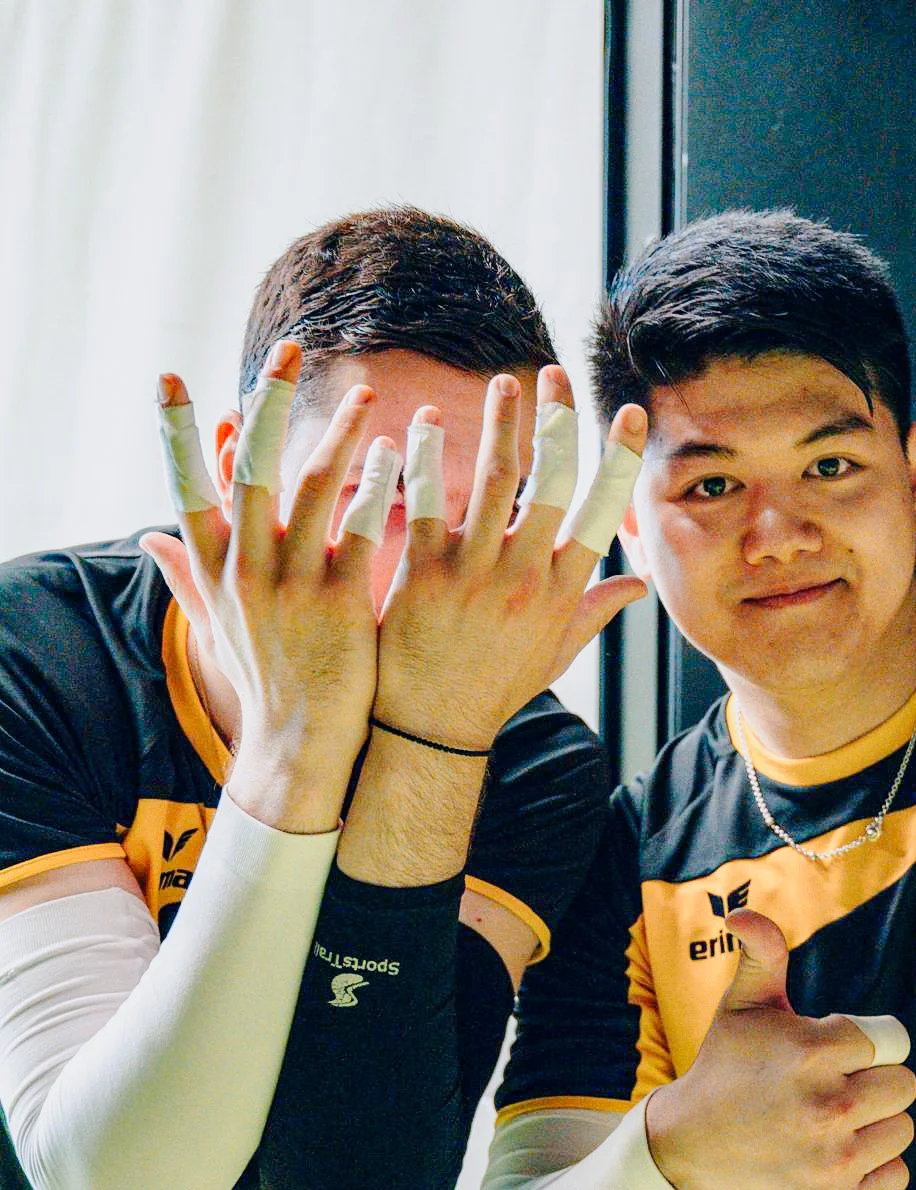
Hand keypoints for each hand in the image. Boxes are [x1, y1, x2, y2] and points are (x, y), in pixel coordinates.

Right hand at [142, 342, 379, 830]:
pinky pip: (361, 527)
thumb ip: (186, 574)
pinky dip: (377, 485)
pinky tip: (397, 452)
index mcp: (215, 569)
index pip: (186, 486)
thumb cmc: (267, 677)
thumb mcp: (217, 624)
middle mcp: (246, 570)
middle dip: (268, 402)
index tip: (170, 377)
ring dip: (338, 432)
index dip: (176, 433)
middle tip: (288, 347)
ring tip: (367, 393)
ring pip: (311, 487)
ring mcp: (293, 585)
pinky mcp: (341, 602)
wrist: (303, 744)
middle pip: (251, 468)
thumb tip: (149, 535)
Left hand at [372, 365, 646, 748]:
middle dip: (558, 422)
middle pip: (551, 482)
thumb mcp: (555, 654)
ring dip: (500, 424)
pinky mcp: (424, 574)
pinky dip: (426, 458)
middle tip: (555, 376)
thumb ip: (595, 611)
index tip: (629, 413)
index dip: (619, 458)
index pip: (600, 512)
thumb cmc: (494, 690)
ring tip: (503, 384)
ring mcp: (474, 574)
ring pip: (494, 480)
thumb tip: (640, 583)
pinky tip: (424, 423)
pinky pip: (427, 501)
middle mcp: (524, 578)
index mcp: (560, 593)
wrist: (431, 729)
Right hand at [644, 909, 915, 1189]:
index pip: (887, 1041)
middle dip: (875, 1080)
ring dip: (876, 1124)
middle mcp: (827, 1108)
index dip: (858, 1045)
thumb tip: (741, 913)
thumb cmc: (726, 1066)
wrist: (690, 1148)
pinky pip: (896, 1176)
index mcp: (811, 1052)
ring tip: (830, 1121)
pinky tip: (836, 1154)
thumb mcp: (742, 1005)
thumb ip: (762, 953)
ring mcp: (832, 1161)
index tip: (826, 1054)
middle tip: (832, 1087)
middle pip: (904, 1086)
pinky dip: (875, 1167)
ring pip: (903, 1129)